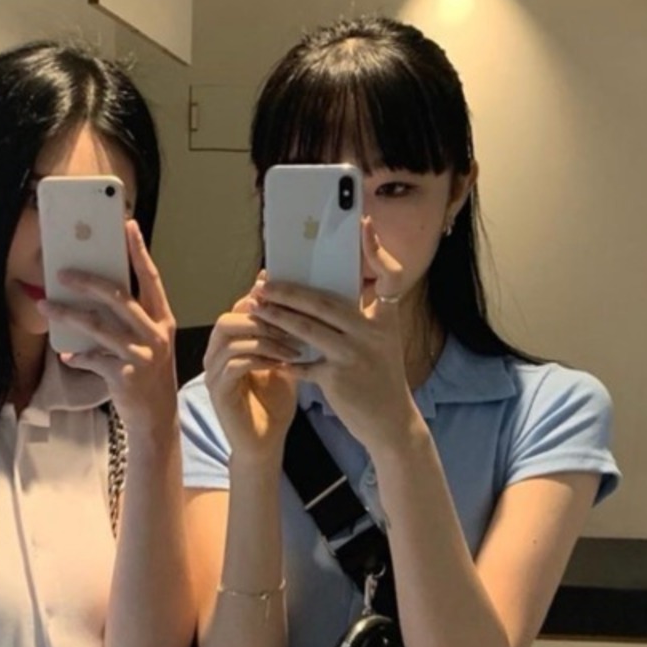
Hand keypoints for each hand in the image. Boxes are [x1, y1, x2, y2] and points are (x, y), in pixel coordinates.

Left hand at [37, 220, 177, 435]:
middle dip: (87, 281)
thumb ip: (131, 322)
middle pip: (118, 297)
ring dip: (68, 315)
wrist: (157, 420)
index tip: (127, 225)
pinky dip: (77, 356)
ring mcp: (142, 355)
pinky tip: (67, 356)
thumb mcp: (148, 344)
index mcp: (163, 321)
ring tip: (46, 306)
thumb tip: (95, 296)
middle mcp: (156, 335)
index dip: (139, 252)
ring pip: (97, 326)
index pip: (151, 279)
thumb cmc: (148, 377)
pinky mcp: (125, 375)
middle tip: (62, 272)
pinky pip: (92, 358)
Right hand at [203, 275, 300, 464]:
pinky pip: (234, 364)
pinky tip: (283, 365)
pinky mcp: (218, 391)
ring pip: (229, 338)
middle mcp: (214, 355)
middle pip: (228, 319)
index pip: (238, 309)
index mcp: (228, 344)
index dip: (264, 302)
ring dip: (265, 339)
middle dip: (262, 319)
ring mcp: (213, 373)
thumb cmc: (274, 404)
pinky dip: (260, 360)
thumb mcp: (283, 361)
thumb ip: (284, 336)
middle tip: (293, 328)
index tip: (294, 304)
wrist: (265, 443)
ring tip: (292, 348)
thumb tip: (301, 306)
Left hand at [251, 218, 419, 452]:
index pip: (388, 275)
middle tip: (264, 282)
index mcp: (385, 318)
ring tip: (255, 307)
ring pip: (307, 330)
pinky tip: (264, 354)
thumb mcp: (379, 342)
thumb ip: (360, 317)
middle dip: (290, 291)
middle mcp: (372, 333)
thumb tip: (324, 293)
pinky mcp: (338, 380)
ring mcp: (354, 356)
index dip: (376, 249)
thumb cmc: (379, 378)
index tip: (364, 224)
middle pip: (325, 302)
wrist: (391, 423)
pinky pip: (302, 365)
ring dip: (276, 318)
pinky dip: (283, 360)